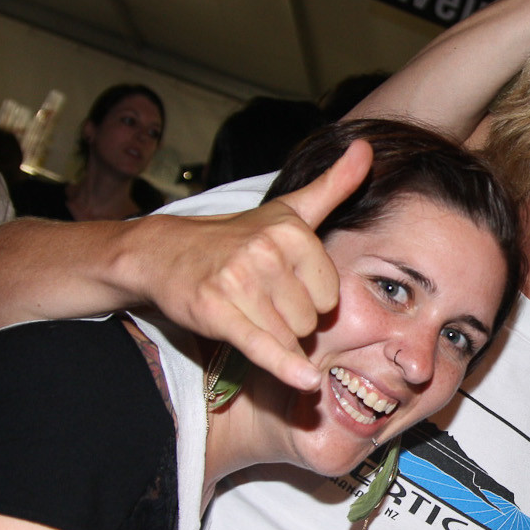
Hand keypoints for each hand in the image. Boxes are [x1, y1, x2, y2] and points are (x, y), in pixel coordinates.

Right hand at [133, 141, 371, 390]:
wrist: (163, 253)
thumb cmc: (236, 236)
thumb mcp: (288, 209)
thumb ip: (332, 185)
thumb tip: (366, 148)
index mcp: (292, 231)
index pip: (330, 295)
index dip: (308, 298)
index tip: (283, 283)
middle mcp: (267, 252)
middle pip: (311, 320)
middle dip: (290, 319)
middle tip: (259, 299)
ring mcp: (240, 282)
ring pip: (289, 337)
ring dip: (272, 336)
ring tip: (246, 310)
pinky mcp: (218, 311)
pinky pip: (264, 346)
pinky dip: (285, 367)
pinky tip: (304, 380)